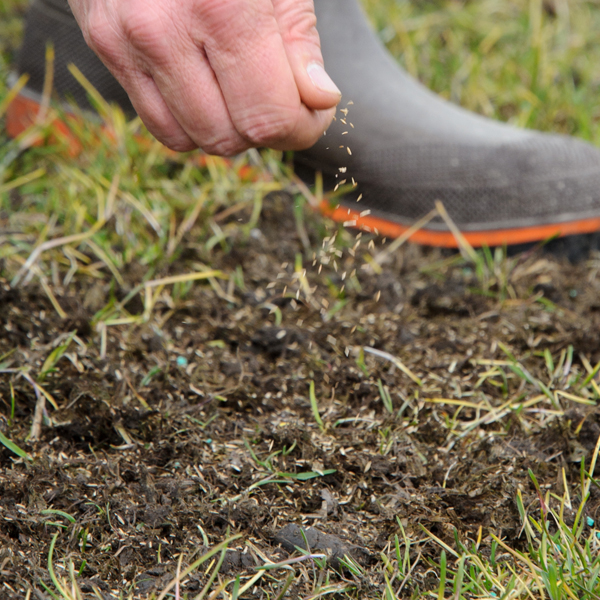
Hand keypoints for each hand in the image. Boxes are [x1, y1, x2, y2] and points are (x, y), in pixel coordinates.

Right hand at [68, 0, 340, 153]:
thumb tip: (320, 101)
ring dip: (229, 129)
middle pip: (229, 137)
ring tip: (242, 88)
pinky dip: (192, 121)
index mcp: (220, 5)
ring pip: (193, 139)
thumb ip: (299, 42)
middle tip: (280, 97)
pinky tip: (208, 87)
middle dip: (265, 129)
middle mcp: (163, 29)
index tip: (314, 113)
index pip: (269, 116)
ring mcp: (126, 41)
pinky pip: (160, 124)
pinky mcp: (105, 48)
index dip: (302, 128)